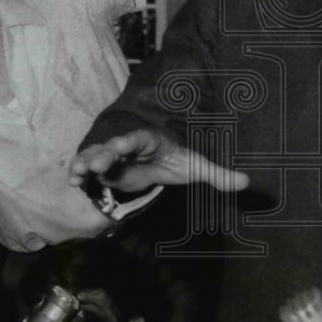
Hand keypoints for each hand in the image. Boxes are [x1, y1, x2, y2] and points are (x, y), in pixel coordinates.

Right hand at [68, 129, 249, 193]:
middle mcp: (126, 145)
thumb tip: (247, 182)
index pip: (136, 138)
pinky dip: (80, 175)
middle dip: (101, 155)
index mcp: (148, 140)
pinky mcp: (103, 171)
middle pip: (111, 147)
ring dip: (84, 163)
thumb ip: (217, 174)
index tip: (118, 147)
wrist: (158, 161)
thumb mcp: (197, 166)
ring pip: (94, 157)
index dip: (126, 143)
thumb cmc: (176, 159)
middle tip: (94, 164)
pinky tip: (74, 183)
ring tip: (75, 174)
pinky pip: (88, 171)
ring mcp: (112, 157)